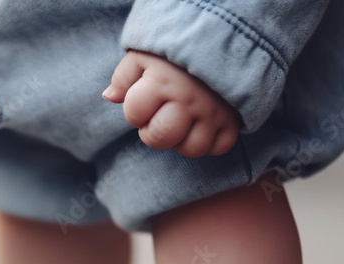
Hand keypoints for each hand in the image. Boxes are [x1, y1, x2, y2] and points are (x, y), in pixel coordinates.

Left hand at [104, 50, 239, 157]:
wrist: (223, 34)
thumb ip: (123, 76)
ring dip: (182, 141)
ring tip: (181, 123)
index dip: (134, 111)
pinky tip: (202, 126)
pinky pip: (220, 146)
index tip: (144, 101)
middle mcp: (188, 100)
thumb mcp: (144, 54)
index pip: (134, 114)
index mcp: (162, 82)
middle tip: (159, 118)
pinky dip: (210, 142)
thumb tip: (110, 97)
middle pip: (162, 138)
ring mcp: (212, 111)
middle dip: (153, 133)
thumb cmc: (175, 49)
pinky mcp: (232, 118)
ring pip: (192, 148)